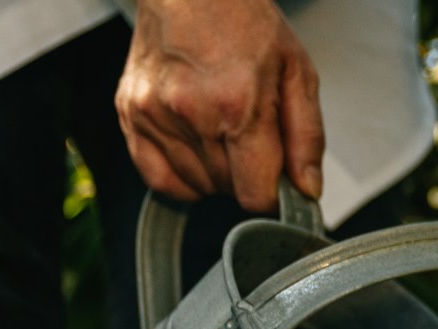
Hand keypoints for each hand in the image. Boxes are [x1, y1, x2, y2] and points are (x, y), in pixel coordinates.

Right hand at [117, 0, 324, 212]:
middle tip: (250, 135)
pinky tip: (197, 148)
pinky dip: (183, 177)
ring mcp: (154, 113)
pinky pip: (159, 178)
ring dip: (216, 173)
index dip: (272, 193)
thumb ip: (306, 139)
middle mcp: (190, 112)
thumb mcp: (298, 73)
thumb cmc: (246, 24)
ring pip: (196, 186)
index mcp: (236, 105)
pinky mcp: (130, 112)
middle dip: (246, 175)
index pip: (255, 195)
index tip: (276, 176)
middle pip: (227, 191)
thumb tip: (307, 192)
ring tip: (222, 128)